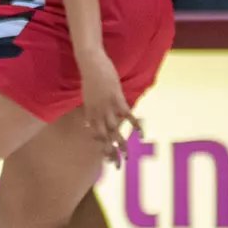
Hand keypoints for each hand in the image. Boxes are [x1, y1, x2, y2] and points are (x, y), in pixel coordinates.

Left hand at [78, 48, 138, 165]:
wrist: (90, 61)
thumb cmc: (90, 77)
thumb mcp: (87, 97)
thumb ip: (90, 112)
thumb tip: (88, 125)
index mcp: (90, 112)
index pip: (96, 135)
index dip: (102, 147)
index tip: (108, 159)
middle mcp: (97, 112)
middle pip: (104, 137)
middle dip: (110, 152)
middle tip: (116, 166)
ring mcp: (107, 106)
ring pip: (114, 130)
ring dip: (121, 145)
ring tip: (127, 157)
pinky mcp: (116, 98)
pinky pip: (127, 115)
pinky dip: (135, 125)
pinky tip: (141, 135)